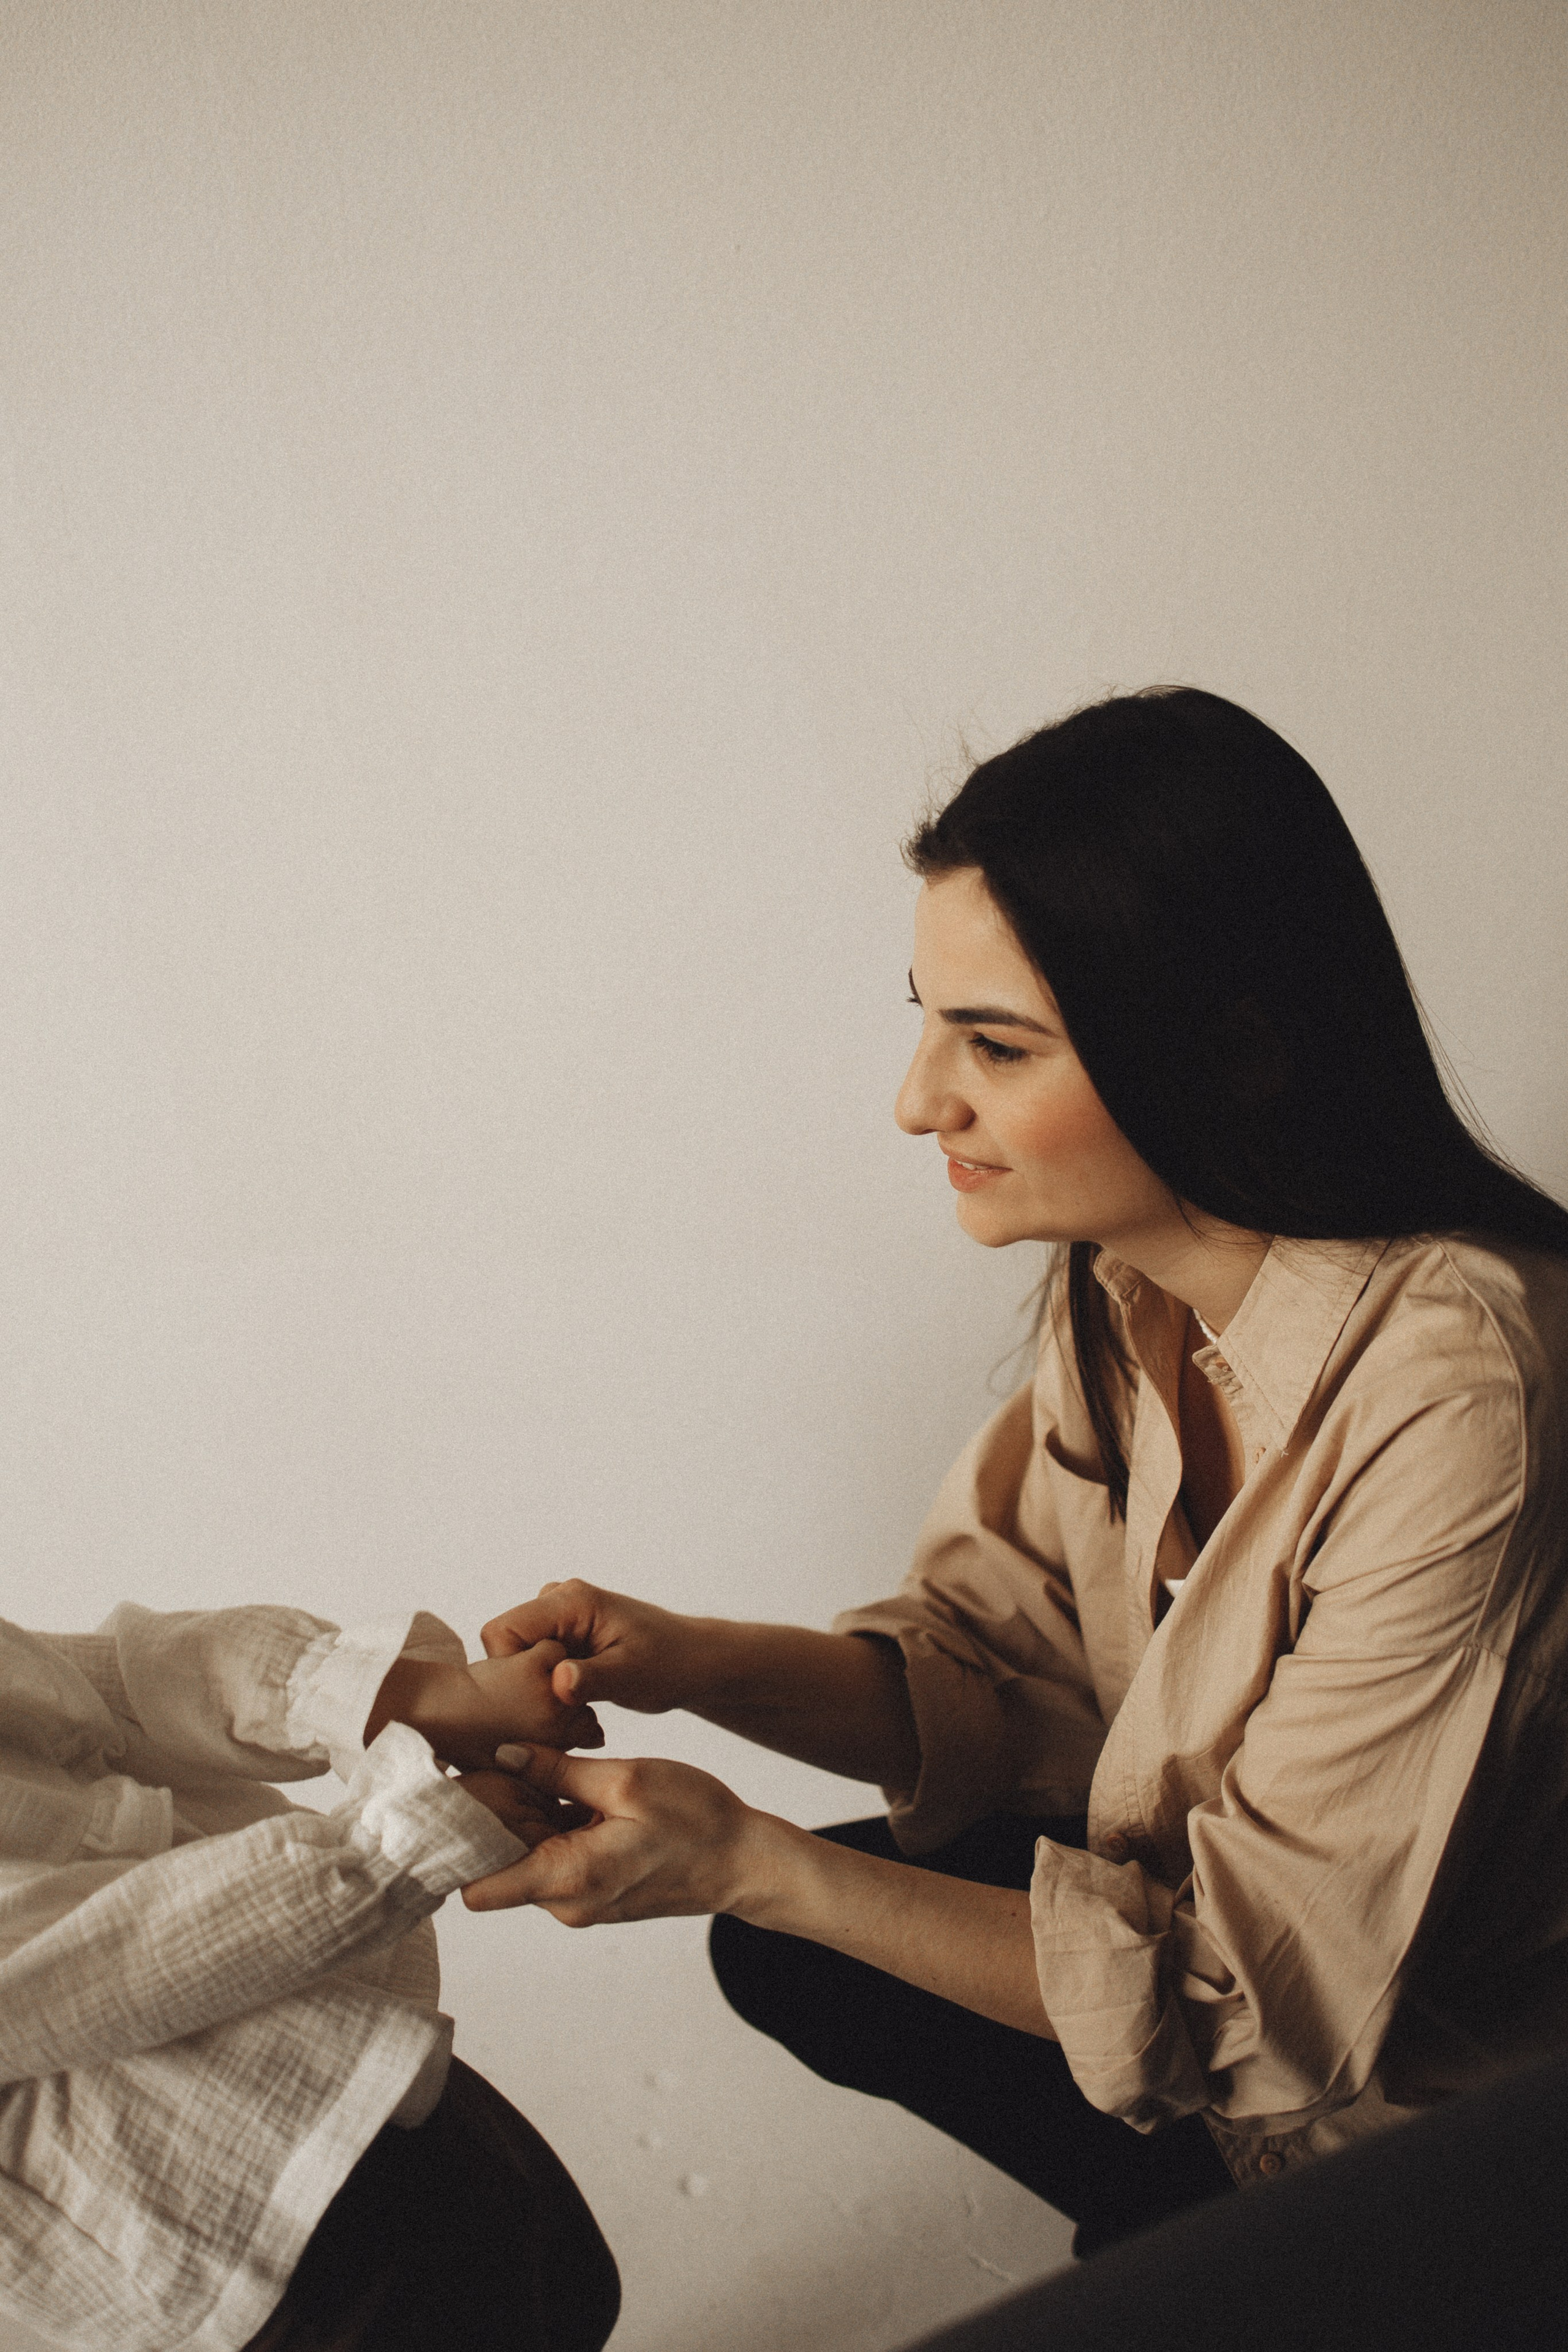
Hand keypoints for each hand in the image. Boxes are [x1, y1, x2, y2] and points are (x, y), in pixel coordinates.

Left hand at [366, 1643, 603, 1771]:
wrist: (435, 1717)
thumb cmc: (467, 1742)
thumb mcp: (514, 1765)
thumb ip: (549, 1759)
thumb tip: (580, 1752)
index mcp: (557, 1749)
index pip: (588, 1728)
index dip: (567, 1719)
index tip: (541, 1718)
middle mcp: (561, 1724)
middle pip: (582, 1700)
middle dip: (564, 1697)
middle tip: (525, 1700)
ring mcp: (551, 1694)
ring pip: (569, 1669)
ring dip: (549, 1672)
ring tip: (516, 1685)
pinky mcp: (536, 1667)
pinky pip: (552, 1648)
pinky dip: (535, 1651)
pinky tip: (510, 1669)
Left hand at [459, 1746, 778, 1922]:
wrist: (745, 1861)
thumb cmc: (696, 1820)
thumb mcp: (626, 1781)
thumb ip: (560, 1770)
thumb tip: (505, 1753)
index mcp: (567, 1879)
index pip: (477, 1888)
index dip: (459, 1842)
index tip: (458, 1797)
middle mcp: (566, 1902)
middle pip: (498, 1863)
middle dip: (493, 1816)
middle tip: (497, 1759)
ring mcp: (581, 1899)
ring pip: (526, 1855)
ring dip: (526, 1814)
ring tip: (534, 1764)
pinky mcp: (595, 1888)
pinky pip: (555, 1856)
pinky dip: (552, 1823)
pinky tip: (565, 1784)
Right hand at [481, 1582, 710, 1716]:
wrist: (696, 1661)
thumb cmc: (672, 1664)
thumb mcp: (633, 1677)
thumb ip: (592, 1678)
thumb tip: (558, 1682)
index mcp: (571, 1601)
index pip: (502, 1631)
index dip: (511, 1669)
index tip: (544, 1695)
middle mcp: (560, 1600)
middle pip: (505, 1644)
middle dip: (524, 1680)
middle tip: (562, 1707)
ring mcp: (561, 1617)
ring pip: (519, 1655)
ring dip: (537, 1684)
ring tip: (575, 1706)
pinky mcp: (565, 1635)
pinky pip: (535, 1660)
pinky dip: (547, 1685)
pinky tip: (576, 1703)